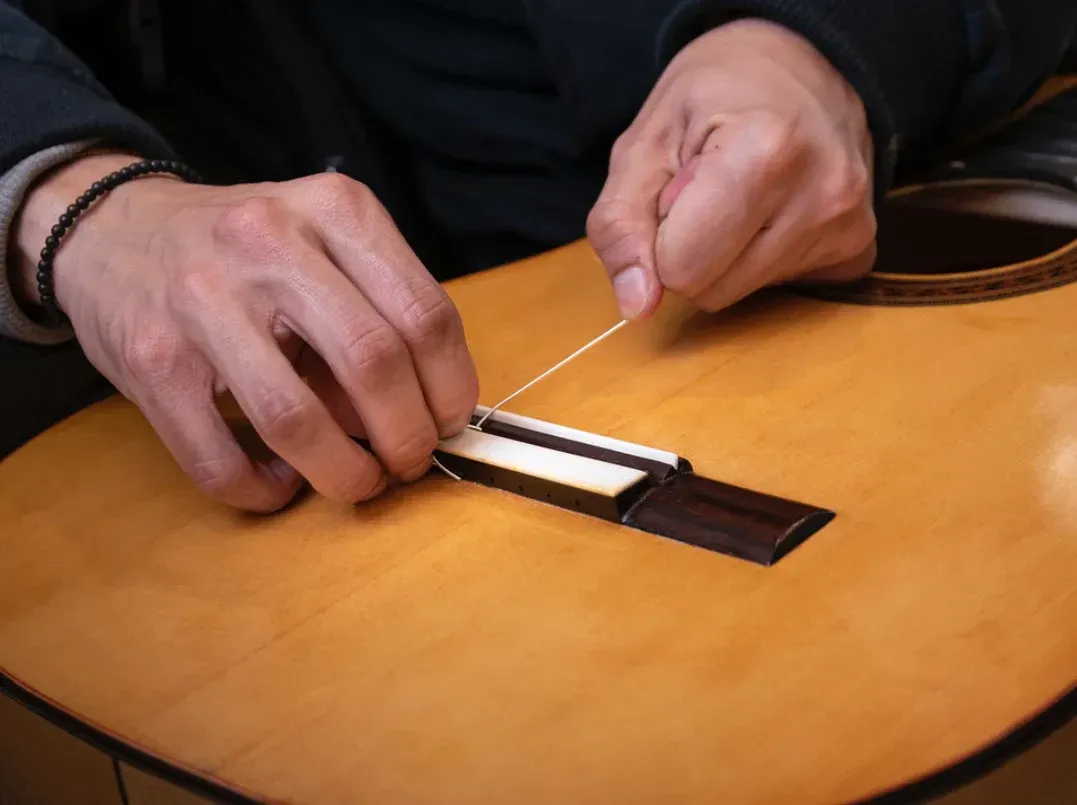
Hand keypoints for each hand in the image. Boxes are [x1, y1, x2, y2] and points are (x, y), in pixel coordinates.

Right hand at [14, 154, 478, 511]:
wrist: (112, 229)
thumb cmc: (244, 251)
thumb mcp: (322, 246)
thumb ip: (377, 313)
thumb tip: (428, 416)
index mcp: (334, 209)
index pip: (426, 313)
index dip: (452, 388)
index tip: (450, 424)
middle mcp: (270, 244)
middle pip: (374, 363)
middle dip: (409, 436)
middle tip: (409, 462)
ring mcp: (203, 300)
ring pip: (297, 418)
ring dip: (345, 474)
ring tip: (357, 482)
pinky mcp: (152, 360)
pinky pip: (219, 457)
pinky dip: (262, 491)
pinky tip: (280, 485)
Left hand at [588, 18, 876, 317]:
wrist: (803, 63)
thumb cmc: (714, 96)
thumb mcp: (643, 143)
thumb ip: (620, 225)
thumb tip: (635, 306)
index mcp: (763, 152)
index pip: (679, 268)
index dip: (660, 237)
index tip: (678, 190)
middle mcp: (822, 193)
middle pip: (710, 291)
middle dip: (691, 253)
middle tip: (705, 195)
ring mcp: (849, 226)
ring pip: (742, 295)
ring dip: (725, 256)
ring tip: (740, 197)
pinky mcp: (859, 249)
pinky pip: (782, 290)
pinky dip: (763, 260)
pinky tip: (774, 211)